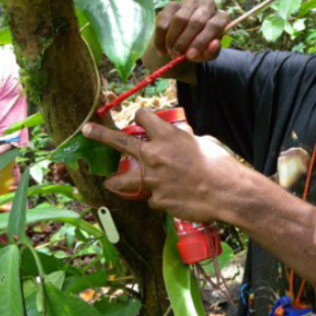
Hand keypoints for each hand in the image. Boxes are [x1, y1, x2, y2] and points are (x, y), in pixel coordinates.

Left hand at [82, 109, 240, 222]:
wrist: (227, 193)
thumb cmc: (221, 165)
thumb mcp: (204, 142)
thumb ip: (187, 139)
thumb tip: (184, 138)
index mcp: (166, 135)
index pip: (143, 116)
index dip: (141, 115)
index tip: (140, 117)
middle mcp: (154, 155)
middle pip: (118, 141)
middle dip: (100, 134)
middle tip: (87, 130)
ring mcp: (152, 179)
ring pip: (122, 179)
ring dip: (115, 180)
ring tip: (110, 181)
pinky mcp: (158, 200)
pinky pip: (152, 198)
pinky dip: (158, 197)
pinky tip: (170, 198)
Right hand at [155, 0, 229, 61]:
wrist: (184, 42)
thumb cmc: (200, 47)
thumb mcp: (207, 54)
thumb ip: (212, 52)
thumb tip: (214, 44)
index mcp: (221, 17)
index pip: (214, 25)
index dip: (201, 41)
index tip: (190, 56)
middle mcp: (208, 5)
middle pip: (196, 21)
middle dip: (185, 41)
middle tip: (177, 55)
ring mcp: (190, 2)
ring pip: (179, 19)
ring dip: (172, 39)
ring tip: (171, 52)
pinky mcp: (173, 4)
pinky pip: (164, 20)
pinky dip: (161, 38)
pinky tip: (162, 50)